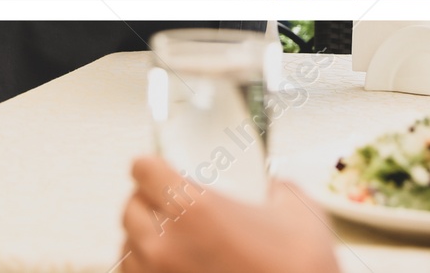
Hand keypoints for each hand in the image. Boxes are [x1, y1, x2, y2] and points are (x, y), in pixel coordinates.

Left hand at [120, 156, 340, 272]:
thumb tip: (274, 188)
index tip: (162, 169)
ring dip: (142, 240)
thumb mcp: (302, 212)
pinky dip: (147, 272)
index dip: (153, 166)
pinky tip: (171, 269)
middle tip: (169, 205)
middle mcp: (165, 245)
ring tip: (170, 242)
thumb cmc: (301, 269)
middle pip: (130, 208)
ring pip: (127, 250)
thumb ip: (280, 190)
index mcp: (193, 209)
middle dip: (146, 202)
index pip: (143, 170)